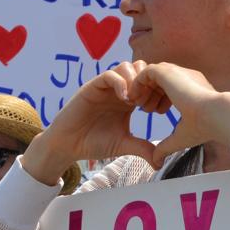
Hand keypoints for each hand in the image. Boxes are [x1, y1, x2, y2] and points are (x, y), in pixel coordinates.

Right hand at [24, 63, 157, 183]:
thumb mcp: (123, 145)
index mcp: (128, 100)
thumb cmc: (93, 143)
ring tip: (135, 102)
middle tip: (147, 103)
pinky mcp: (92, 87)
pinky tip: (125, 101)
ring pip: (127, 66)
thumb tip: (160, 162)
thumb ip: (142, 148)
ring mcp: (105, 87)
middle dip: (148, 83)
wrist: (68, 145)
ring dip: (135, 81)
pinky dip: (121, 83)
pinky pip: (110, 74)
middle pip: (141, 68)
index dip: (157, 92)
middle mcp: (118, 90)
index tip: (158, 110)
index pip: (149, 83)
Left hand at [129, 63, 229, 168]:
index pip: (170, 88)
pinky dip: (137, 84)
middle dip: (149, 94)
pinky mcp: (166, 71)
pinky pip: (145, 72)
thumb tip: (156, 162)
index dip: (159, 99)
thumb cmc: (204, 127)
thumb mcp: (181, 137)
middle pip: (159, 80)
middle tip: (144, 109)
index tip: (154, 112)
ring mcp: (176, 72)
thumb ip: (166, 146)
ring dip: (143, 89)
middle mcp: (185, 77)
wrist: (215, 115)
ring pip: (151, 75)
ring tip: (137, 105)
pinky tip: (135, 99)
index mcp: (191, 88)